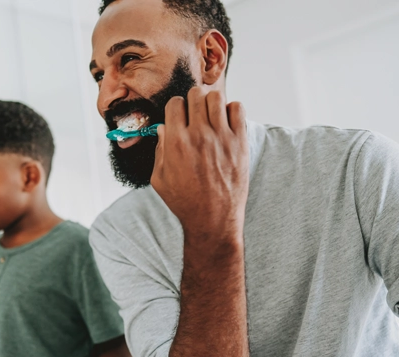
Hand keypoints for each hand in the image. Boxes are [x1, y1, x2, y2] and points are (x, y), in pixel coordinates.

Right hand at [151, 87, 248, 237]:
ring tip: (212, 117)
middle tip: (196, 116)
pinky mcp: (239, 142)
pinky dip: (232, 110)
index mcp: (175, 142)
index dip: (176, 108)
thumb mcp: (159, 179)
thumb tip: (163, 128)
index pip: (175, 103)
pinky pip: (237, 108)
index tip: (180, 118)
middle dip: (193, 102)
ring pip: (216, 97)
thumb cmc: (184, 201)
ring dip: (212, 103)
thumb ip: (159, 150)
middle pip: (195, 95)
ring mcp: (221, 137)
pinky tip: (227, 124)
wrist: (213, 218)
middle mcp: (198, 135)